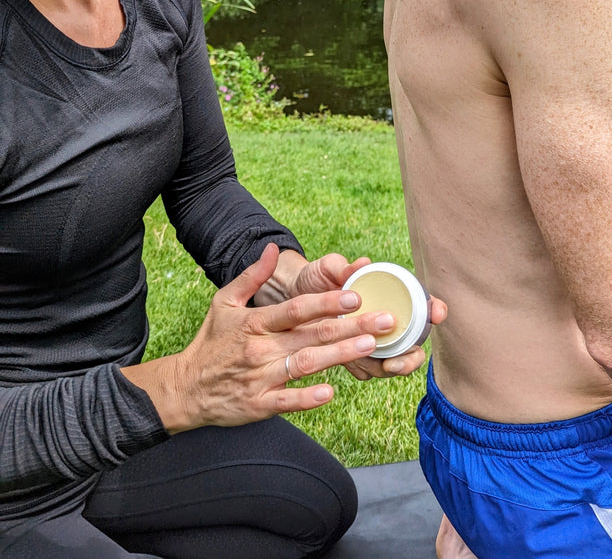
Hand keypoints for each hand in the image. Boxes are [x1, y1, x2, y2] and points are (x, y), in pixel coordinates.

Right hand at [141, 244, 397, 431]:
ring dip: (339, 355)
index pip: (296, 308)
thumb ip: (251, 276)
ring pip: (306, 364)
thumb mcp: (224, 302)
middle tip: (384, 320)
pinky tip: (331, 391)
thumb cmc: (210, 342)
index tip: (356, 294)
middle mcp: (260, 349)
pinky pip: (287, 400)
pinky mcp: (259, 404)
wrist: (185, 389)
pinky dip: (308, 397)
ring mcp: (260, 377)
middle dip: (350, 326)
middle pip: (311, 335)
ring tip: (369, 347)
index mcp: (255, 322)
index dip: (327, 301)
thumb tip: (271, 249)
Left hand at [291, 252, 447, 380]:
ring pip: (394, 362)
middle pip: (414, 344)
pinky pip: (369, 370)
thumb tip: (362, 264)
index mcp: (388, 295)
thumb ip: (342, 267)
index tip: (437, 313)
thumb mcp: (327, 268)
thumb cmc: (316, 277)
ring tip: (384, 366)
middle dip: (413, 356)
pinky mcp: (357, 357)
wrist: (292, 296)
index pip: (422, 304)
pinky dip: (367, 369)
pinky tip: (355, 365)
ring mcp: (374, 342)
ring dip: (393, 367)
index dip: (434, 309)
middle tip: (400, 359)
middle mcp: (386, 321)